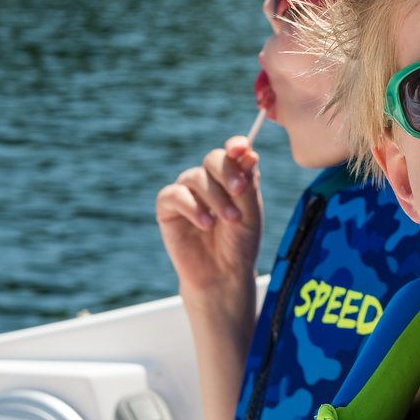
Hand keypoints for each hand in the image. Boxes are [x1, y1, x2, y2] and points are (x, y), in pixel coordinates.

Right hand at [156, 135, 262, 299]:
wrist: (224, 274)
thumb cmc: (240, 244)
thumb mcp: (250, 214)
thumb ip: (248, 185)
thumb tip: (249, 153)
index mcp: (232, 177)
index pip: (232, 151)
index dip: (235, 145)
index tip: (240, 149)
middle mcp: (209, 180)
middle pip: (213, 158)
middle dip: (227, 173)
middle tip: (239, 191)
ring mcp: (187, 192)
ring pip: (195, 177)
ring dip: (215, 197)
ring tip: (229, 220)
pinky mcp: (168, 207)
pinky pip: (174, 194)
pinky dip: (192, 207)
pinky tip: (206, 224)